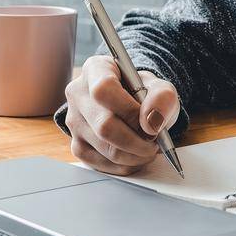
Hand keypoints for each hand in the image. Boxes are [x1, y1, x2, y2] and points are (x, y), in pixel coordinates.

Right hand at [64, 54, 181, 174]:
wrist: (134, 106)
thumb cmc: (145, 95)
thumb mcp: (161, 88)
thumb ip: (162, 99)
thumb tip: (151, 123)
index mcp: (96, 69)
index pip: (103, 89)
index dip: (129, 110)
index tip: (149, 122)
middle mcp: (78, 93)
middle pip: (104, 125)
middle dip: (136, 141)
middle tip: (154, 142)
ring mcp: (74, 121)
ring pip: (104, 148)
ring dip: (134, 156)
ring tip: (148, 149)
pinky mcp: (77, 145)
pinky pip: (100, 163)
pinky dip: (124, 166)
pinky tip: (135, 157)